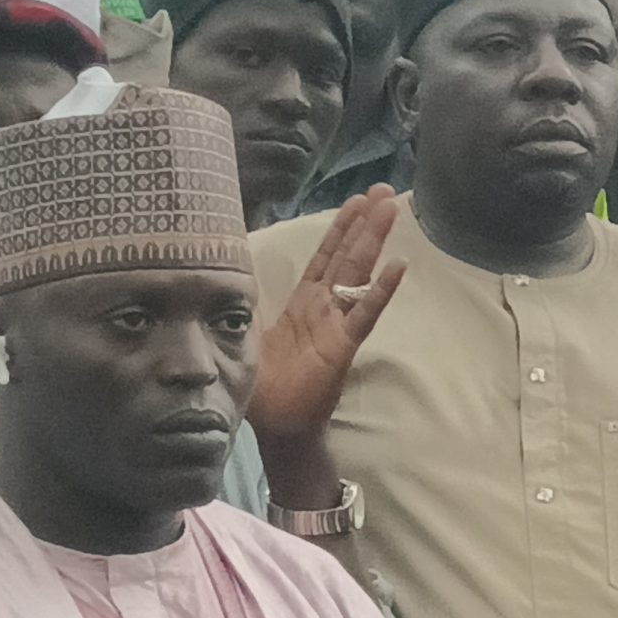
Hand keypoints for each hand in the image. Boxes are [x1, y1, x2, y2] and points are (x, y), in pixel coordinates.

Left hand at [248, 188, 405, 448]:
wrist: (277, 426)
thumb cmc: (264, 386)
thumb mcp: (243, 335)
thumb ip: (241, 305)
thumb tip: (219, 272)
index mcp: (304, 303)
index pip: (325, 257)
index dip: (340, 228)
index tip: (357, 200)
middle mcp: (324, 308)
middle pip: (348, 256)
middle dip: (365, 222)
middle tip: (384, 190)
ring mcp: (337, 324)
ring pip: (358, 273)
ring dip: (374, 240)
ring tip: (391, 209)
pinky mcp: (343, 346)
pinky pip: (365, 313)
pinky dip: (381, 290)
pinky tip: (398, 267)